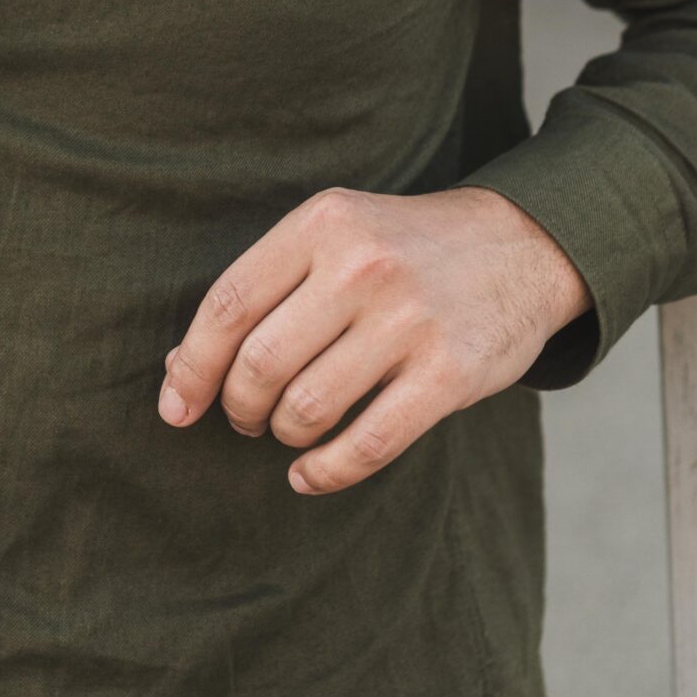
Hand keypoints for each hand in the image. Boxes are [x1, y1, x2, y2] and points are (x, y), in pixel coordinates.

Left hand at [158, 185, 590, 494]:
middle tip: (246, 417)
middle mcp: (363, 266)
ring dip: (283, 434)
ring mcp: (410, 320)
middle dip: (238, 407)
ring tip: (288, 429)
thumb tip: (181, 368)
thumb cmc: (402, 250)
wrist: (521, 245)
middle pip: (260, 363)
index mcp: (322, 223)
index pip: (229, 304)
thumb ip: (263, 291)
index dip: (192, 366)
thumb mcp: (332, 240)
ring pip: (307, 408)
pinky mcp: (450, 373)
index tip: (175, 407)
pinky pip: (366, 444)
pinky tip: (309, 473)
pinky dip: (324, 472)